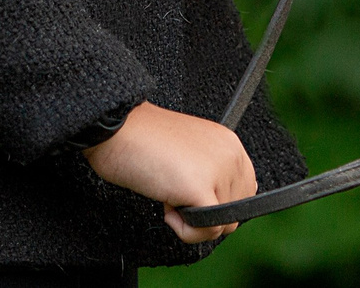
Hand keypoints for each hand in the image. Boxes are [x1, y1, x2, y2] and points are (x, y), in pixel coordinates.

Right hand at [81, 102, 256, 241]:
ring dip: (191, 221)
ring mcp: (218, 171)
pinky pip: (206, 231)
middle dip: (202, 212)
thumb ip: (212, 173)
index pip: (243, 193)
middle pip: (233, 213)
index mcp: (229, 144)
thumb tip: (220, 212)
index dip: (214, 202)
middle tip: (173, 189)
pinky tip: (167, 208)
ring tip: (168, 194)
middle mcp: (230, 155)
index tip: (187, 190)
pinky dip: (185, 231)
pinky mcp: (201, 188)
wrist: (116, 128)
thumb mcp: (190, 153)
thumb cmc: (142, 140)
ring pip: (221, 226)